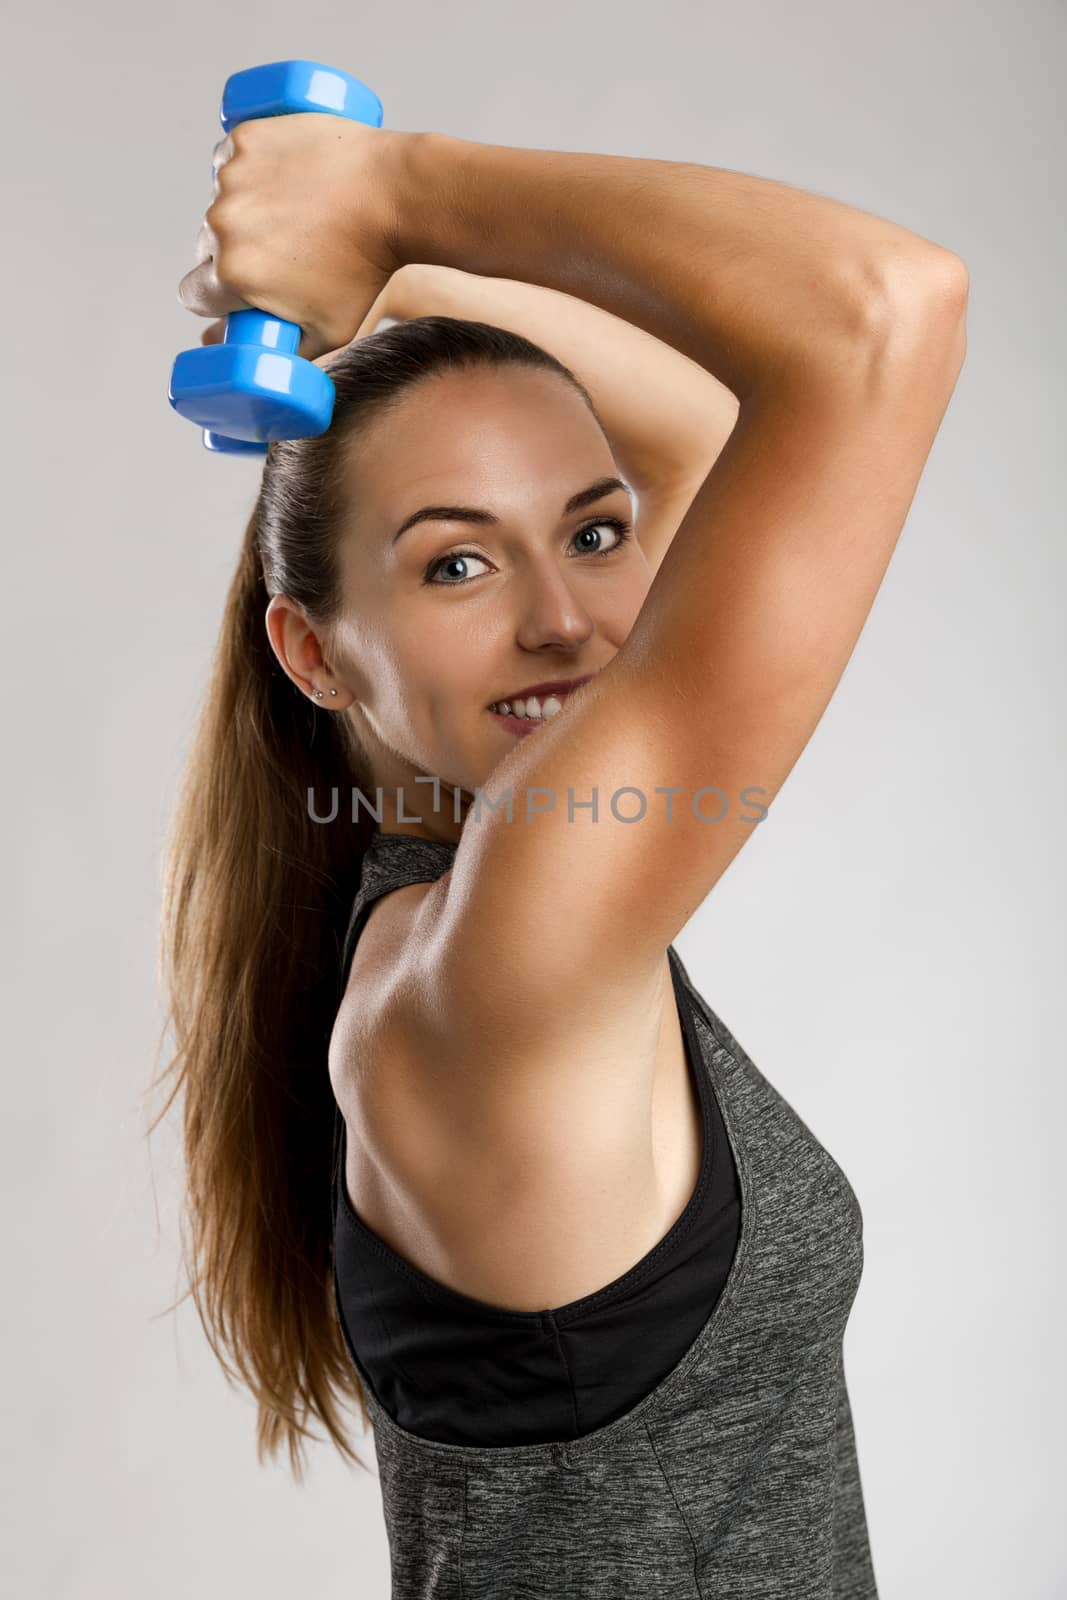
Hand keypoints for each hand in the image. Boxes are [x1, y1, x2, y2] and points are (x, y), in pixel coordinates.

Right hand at [176, 115, 408, 361]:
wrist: (395, 198)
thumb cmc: (366, 270)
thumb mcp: (326, 332)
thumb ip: (276, 350)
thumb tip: (231, 352)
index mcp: (233, 276)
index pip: (195, 294)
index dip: (219, 297)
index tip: (243, 289)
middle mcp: (222, 226)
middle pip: (206, 249)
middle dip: (231, 253)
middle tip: (279, 251)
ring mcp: (232, 177)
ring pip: (219, 202)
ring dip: (242, 209)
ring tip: (292, 212)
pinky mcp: (246, 138)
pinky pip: (230, 159)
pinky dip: (250, 168)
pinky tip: (286, 179)